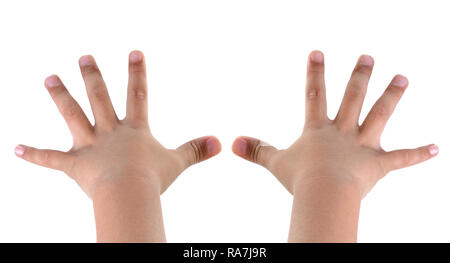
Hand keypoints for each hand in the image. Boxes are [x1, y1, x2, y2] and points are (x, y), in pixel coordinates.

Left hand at [15, 51, 220, 198]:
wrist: (128, 193)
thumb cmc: (152, 178)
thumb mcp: (177, 162)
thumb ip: (197, 150)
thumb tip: (221, 142)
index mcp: (134, 130)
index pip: (138, 94)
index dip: (137, 73)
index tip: (134, 52)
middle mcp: (110, 132)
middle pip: (99, 98)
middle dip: (92, 76)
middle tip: (83, 57)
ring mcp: (90, 146)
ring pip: (73, 116)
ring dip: (61, 96)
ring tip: (48, 78)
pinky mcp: (75, 165)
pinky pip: (52, 159)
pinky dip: (35, 154)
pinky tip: (17, 148)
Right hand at [232, 50, 436, 197]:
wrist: (325, 193)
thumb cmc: (300, 179)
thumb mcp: (275, 163)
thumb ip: (256, 150)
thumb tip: (232, 143)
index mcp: (318, 130)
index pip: (314, 95)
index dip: (315, 73)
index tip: (318, 53)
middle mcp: (343, 132)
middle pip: (353, 98)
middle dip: (360, 76)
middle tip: (369, 57)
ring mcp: (362, 146)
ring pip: (380, 116)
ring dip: (392, 96)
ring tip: (403, 78)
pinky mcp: (378, 165)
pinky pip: (401, 159)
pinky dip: (418, 154)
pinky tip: (436, 148)